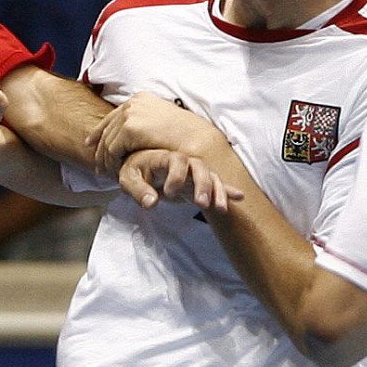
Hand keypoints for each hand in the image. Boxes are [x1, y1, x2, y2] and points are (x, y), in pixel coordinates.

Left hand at [87, 93, 227, 173]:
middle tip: (97, 165)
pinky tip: (113, 173)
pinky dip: (111, 163)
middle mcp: (133, 103)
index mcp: (140, 98)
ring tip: (104, 173)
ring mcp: (131, 114)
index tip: (90, 143)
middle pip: (107, 128)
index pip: (113, 115)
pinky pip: (112, 150)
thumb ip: (146, 124)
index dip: (99, 130)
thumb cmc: (186, 136)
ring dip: (104, 159)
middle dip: (100, 147)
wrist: (197, 141)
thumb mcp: (162, 123)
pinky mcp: (130, 129)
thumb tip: (133, 132)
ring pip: (107, 141)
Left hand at [117, 148, 242, 211]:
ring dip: (216, 191)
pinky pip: (215, 185)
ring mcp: (192, 172)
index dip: (175, 176)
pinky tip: (238, 197)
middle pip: (199, 167)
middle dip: (202, 184)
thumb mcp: (128, 179)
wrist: (143, 170)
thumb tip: (151, 202)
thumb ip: (138, 190)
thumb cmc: (134, 172)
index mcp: (164, 157)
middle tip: (201, 203)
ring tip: (220, 209)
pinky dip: (226, 191)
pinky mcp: (198, 183)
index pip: (176, 161)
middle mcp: (182, 162)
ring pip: (210, 176)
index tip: (167, 194)